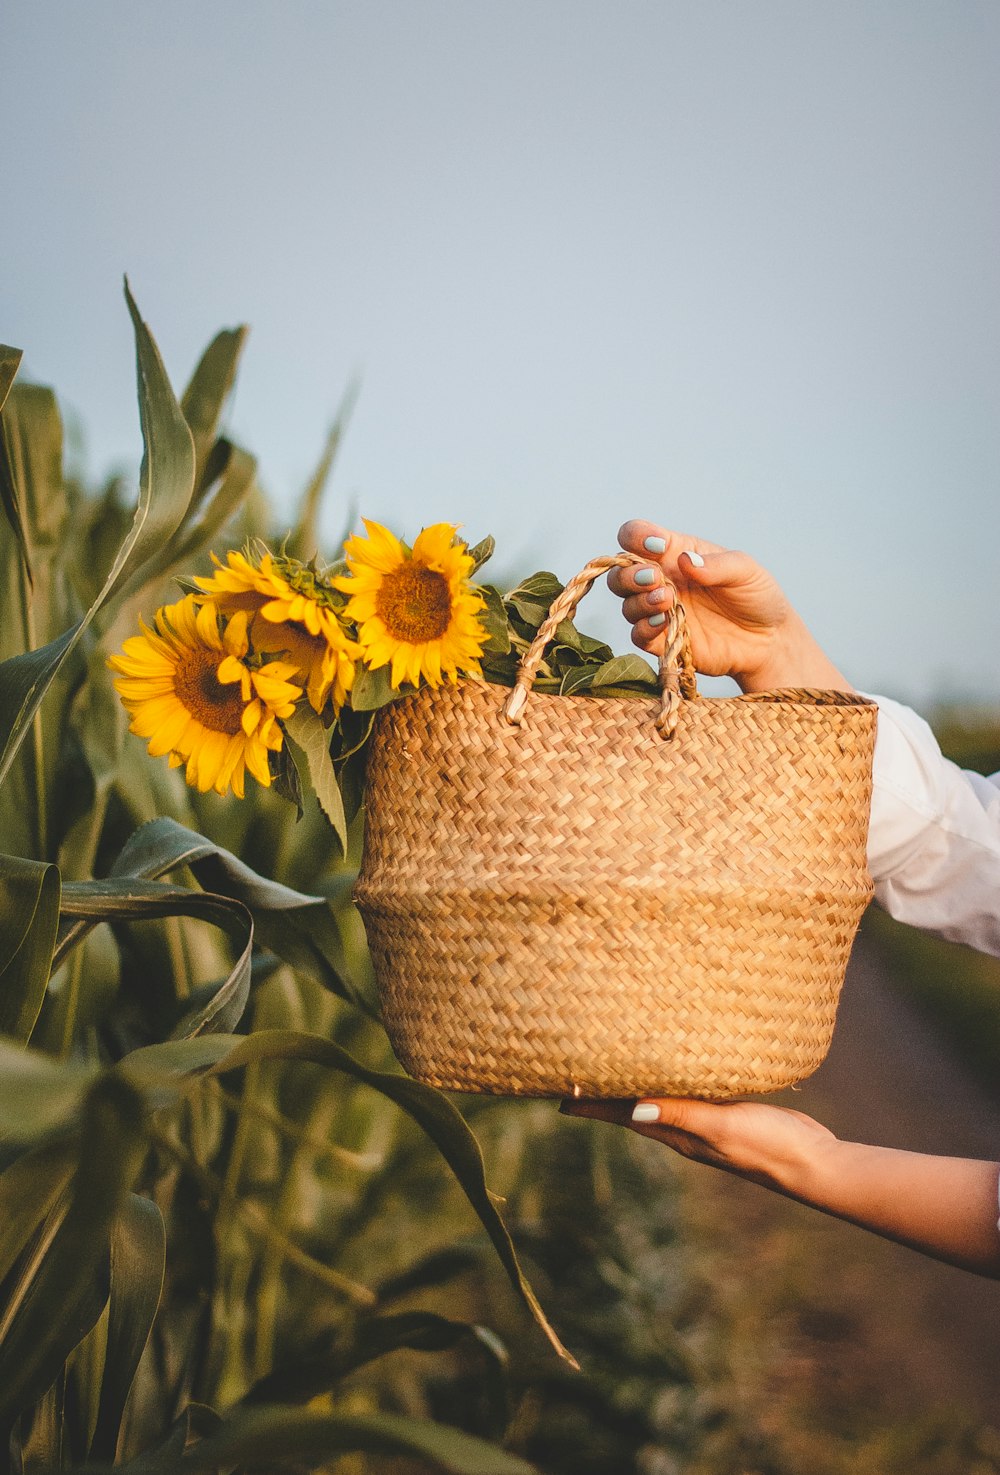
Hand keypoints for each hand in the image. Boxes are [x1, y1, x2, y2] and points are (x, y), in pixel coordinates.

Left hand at [560, 1095, 834, 1195]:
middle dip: (602, 1094)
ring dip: (633, 1085)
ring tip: (612, 1067)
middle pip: (630, 1108)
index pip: (621, 1115)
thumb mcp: (721, 1127)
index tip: (556, 1094)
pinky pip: (687, 1094)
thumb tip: (633, 1109)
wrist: (812, 1164)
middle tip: (574, 1073)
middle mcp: (682, 1129)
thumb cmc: (767, 1145)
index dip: (589, 1105)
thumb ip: (681, 1116)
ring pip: (657, 1100)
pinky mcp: (726, 1112)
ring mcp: (704, 1123)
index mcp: (675, 1134)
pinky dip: (671, 1081)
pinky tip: (674, 1068)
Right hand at [609, 520, 852, 693]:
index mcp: (675, 553)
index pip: (637, 537)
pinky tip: (664, 623)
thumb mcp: (745, 571)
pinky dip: (644, 628)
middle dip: (629, 574)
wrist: (769, 640)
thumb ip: (716, 565)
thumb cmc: (757, 596)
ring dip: (639, 601)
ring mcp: (660, 612)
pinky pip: (638, 636)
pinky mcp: (664, 641)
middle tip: (654, 578)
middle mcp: (662, 581)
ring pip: (627, 605)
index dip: (635, 537)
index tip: (656, 545)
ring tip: (667, 600)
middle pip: (620, 573)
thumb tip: (685, 560)